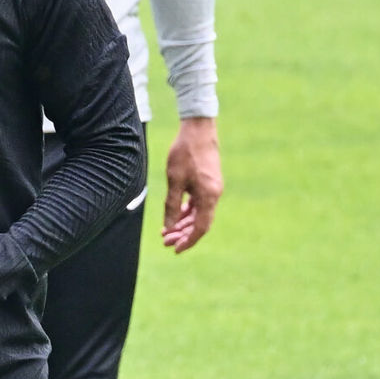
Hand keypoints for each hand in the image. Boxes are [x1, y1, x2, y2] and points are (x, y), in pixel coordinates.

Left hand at [162, 117, 222, 253]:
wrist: (198, 129)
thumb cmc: (185, 153)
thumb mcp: (174, 180)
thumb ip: (172, 205)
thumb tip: (169, 227)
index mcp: (209, 196)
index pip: (200, 228)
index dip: (188, 241)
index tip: (175, 249)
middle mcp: (214, 194)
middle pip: (200, 223)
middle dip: (182, 234)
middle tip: (165, 241)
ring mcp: (213, 188)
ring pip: (199, 213)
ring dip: (184, 223)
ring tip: (166, 230)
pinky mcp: (209, 182)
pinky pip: (199, 203)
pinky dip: (188, 210)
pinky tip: (176, 214)